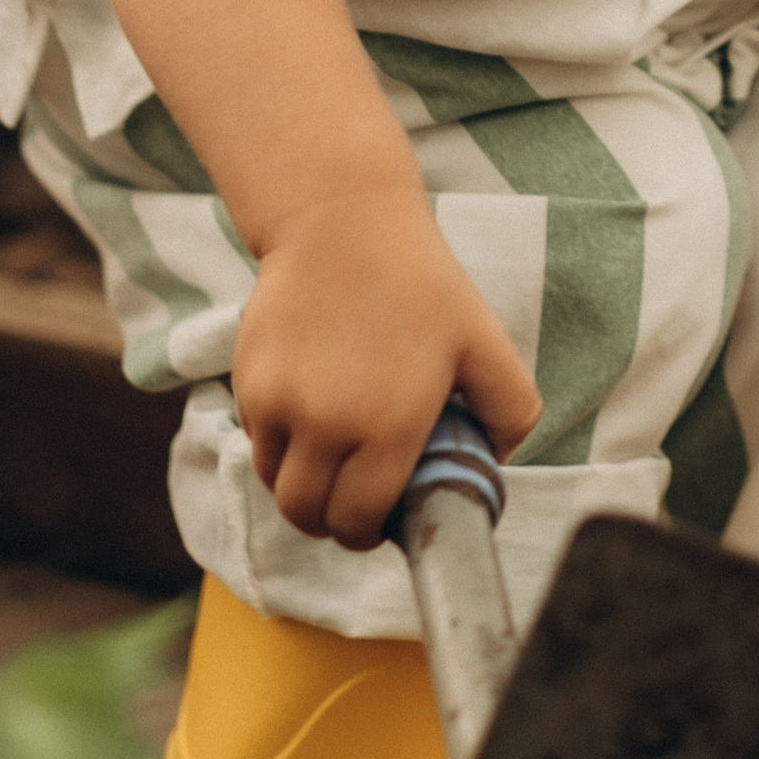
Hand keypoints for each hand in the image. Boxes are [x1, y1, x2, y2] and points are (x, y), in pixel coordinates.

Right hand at [233, 183, 540, 549]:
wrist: (341, 222)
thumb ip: (510, 409)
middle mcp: (326, 425)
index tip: (377, 524)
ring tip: (330, 463)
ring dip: (300, 488)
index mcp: (388, 426)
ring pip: (276, 485)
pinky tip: (309, 416)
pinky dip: (278, 446)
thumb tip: (498, 459)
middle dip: (330, 524)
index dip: (367, 535)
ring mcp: (279, 404)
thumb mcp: (485, 340)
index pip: (358, 522)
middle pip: (308, 517)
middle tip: (350, 506)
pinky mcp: (248, 381)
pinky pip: (258, 440)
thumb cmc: (420, 282)